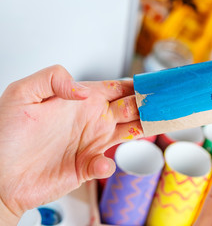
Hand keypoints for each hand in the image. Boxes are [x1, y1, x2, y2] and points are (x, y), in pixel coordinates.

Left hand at [0, 65, 142, 223]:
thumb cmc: (4, 135)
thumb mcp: (21, 94)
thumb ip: (52, 79)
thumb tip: (82, 88)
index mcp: (82, 101)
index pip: (117, 88)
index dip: (137, 85)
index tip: (154, 85)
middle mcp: (92, 120)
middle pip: (131, 109)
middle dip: (148, 105)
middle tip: (162, 104)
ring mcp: (92, 144)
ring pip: (129, 133)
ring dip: (143, 130)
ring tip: (154, 126)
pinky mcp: (87, 167)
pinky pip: (107, 164)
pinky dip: (107, 164)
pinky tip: (100, 163)